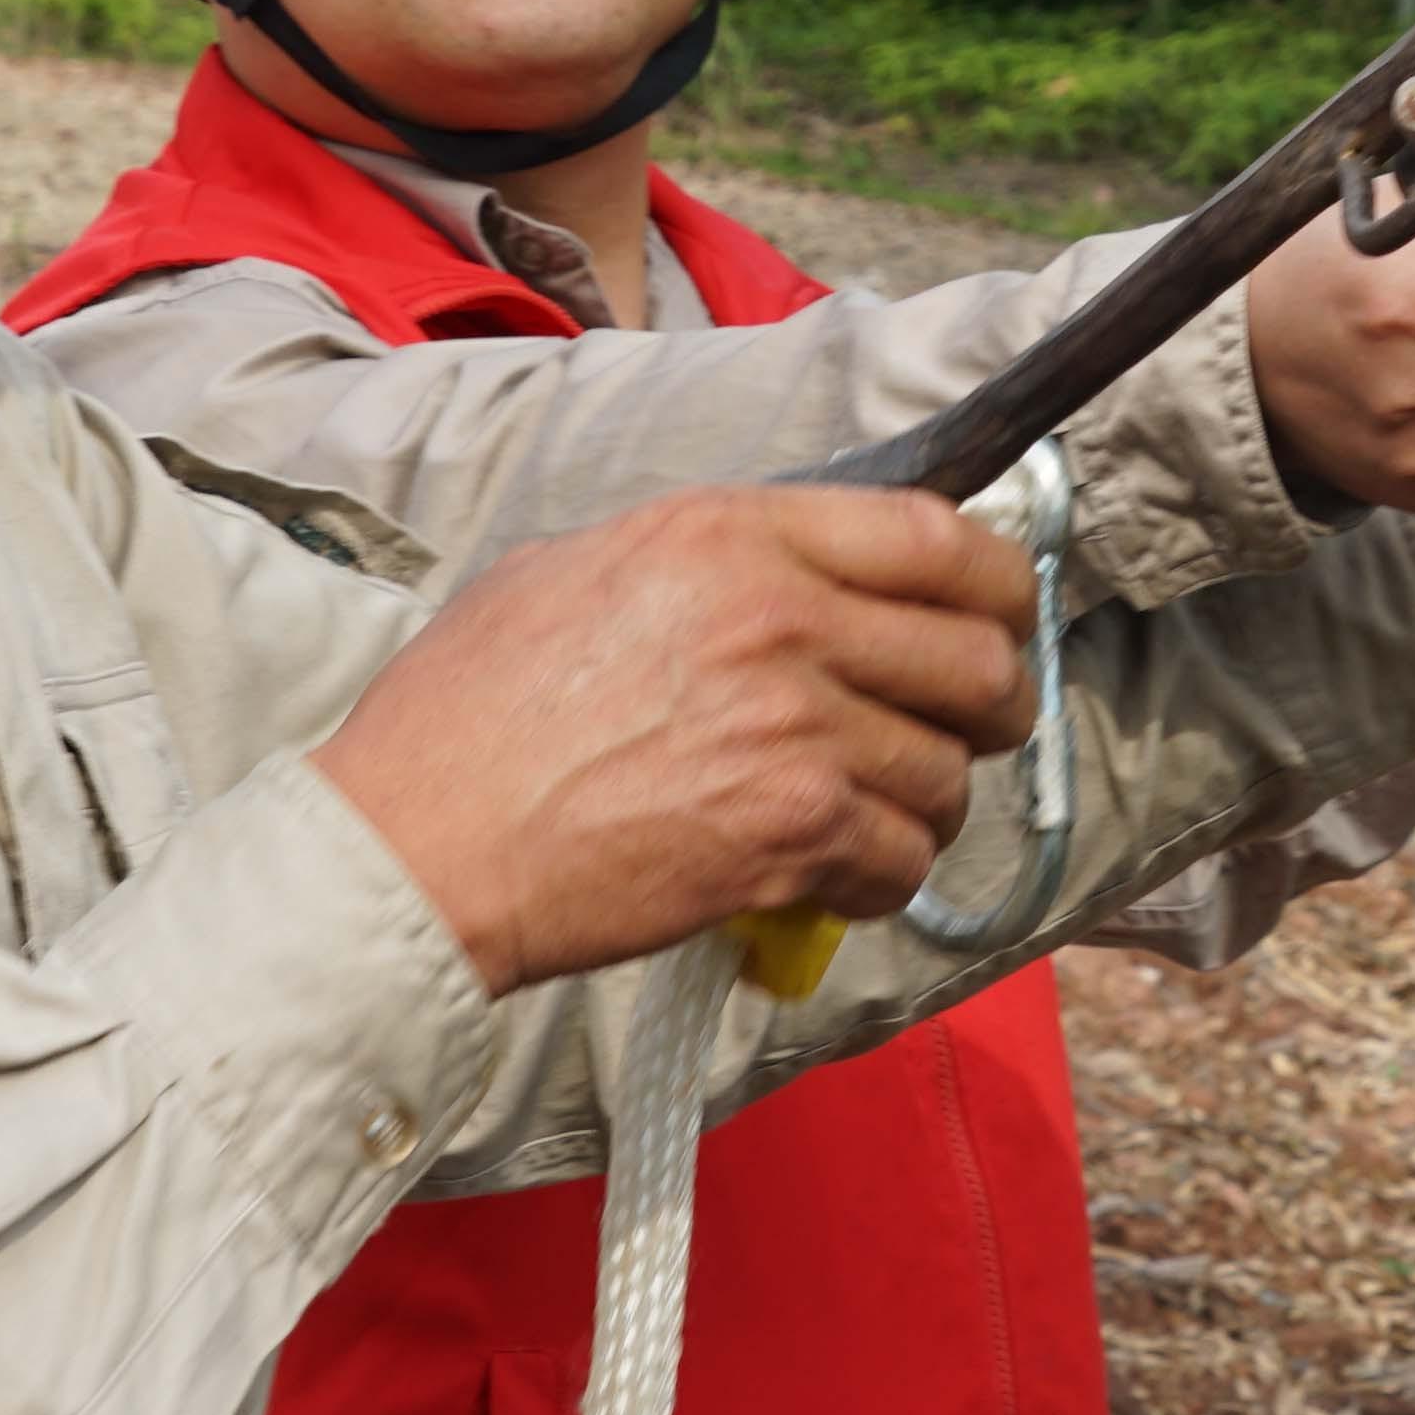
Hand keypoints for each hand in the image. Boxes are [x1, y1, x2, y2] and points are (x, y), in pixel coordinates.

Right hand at [314, 486, 1039, 996]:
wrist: (415, 842)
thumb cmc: (464, 714)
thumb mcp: (572, 570)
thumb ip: (698, 558)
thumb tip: (783, 572)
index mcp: (728, 534)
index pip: (935, 536)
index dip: (995, 582)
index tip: (998, 616)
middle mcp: (779, 616)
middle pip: (977, 655)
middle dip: (991, 705)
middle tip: (963, 733)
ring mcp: (794, 728)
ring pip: (948, 772)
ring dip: (923, 805)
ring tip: (868, 819)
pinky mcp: (790, 834)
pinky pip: (901, 860)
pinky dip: (880, 879)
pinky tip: (826, 879)